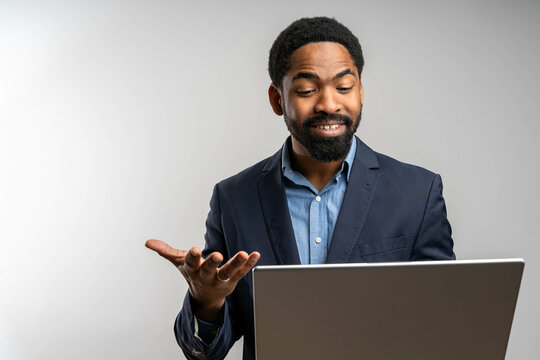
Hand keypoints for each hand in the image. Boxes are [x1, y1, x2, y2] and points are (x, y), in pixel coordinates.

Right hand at [145, 239, 259, 321]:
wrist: (204, 296)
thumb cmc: (192, 273)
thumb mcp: (178, 262)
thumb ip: (165, 251)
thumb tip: (148, 242)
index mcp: (193, 269)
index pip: (192, 262)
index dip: (193, 256)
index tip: (195, 249)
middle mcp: (206, 275)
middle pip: (209, 269)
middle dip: (212, 263)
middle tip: (217, 255)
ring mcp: (220, 279)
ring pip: (228, 272)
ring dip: (236, 263)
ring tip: (243, 254)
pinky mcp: (232, 281)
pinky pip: (242, 272)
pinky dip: (249, 264)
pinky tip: (256, 254)